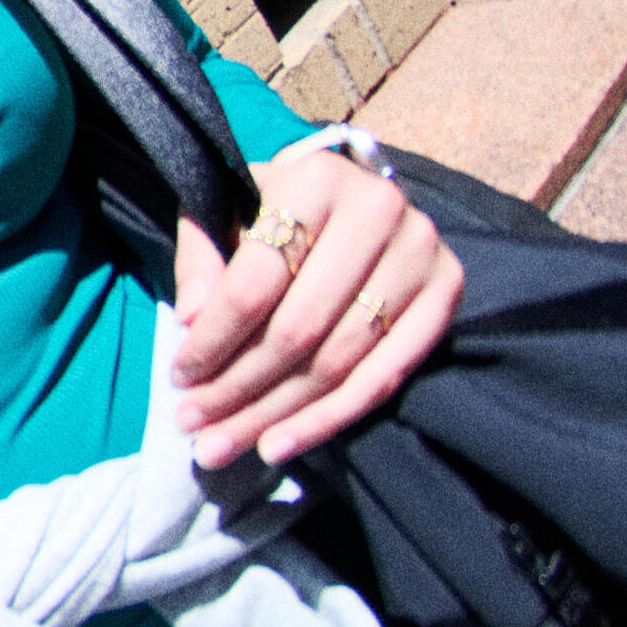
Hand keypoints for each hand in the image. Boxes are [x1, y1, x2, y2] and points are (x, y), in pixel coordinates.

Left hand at [169, 149, 462, 468]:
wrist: (350, 193)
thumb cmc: (272, 207)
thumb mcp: (221, 212)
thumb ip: (199, 258)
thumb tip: (191, 318)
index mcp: (316, 181)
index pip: (256, 283)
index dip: (213, 339)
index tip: (179, 377)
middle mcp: (380, 211)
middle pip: (299, 330)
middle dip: (238, 388)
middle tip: (196, 425)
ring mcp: (421, 254)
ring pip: (339, 361)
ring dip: (276, 414)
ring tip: (225, 445)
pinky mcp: (447, 292)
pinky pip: (386, 376)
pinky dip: (329, 419)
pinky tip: (281, 443)